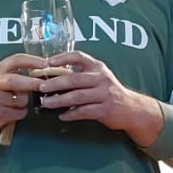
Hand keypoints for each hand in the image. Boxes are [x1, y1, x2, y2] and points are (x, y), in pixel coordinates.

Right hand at [0, 54, 48, 134]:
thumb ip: (17, 72)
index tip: (46, 64)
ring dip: (25, 102)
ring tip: (16, 102)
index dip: (32, 61)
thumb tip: (43, 70)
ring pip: (21, 100)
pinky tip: (12, 112)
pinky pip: (19, 113)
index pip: (16, 60)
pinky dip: (21, 113)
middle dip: (32, 83)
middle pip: (15, 81)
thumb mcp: (0, 76)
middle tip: (44, 85)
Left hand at [36, 53, 163, 145]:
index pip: (79, 57)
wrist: (132, 108)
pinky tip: (62, 116)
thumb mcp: (99, 78)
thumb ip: (81, 76)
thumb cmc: (109, 92)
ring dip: (59, 100)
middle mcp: (101, 78)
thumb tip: (53, 79)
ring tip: (46, 103)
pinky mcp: (105, 110)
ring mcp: (104, 94)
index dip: (62, 58)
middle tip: (41, 88)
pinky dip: (71, 114)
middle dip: (55, 83)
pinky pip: (84, 112)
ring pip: (77, 97)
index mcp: (98, 67)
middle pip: (74, 79)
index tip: (48, 62)